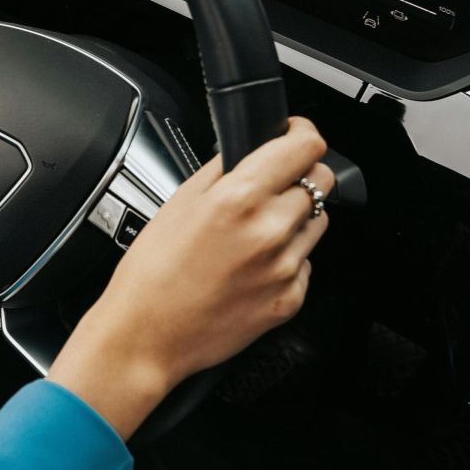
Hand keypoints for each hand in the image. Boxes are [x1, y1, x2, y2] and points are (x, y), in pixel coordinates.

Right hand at [49, 117, 333, 438]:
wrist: (147, 335)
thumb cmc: (151, 273)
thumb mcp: (177, 202)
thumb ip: (222, 170)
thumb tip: (251, 147)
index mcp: (239, 199)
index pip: (307, 146)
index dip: (302, 134)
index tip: (293, 135)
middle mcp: (270, 230)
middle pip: (322, 180)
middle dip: (301, 174)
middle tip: (273, 185)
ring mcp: (286, 267)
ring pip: (318, 221)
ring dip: (296, 217)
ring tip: (255, 233)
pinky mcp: (291, 298)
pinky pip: (306, 262)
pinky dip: (287, 258)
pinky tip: (251, 267)